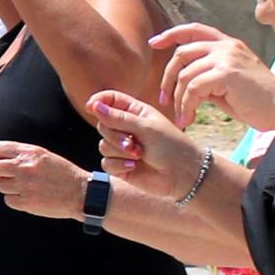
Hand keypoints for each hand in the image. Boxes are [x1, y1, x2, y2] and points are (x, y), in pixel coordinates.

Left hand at [0, 140, 92, 219]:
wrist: (81, 192)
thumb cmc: (62, 173)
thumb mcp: (43, 156)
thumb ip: (21, 155)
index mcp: (29, 152)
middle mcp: (25, 167)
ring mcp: (25, 185)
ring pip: (0, 186)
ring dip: (7, 187)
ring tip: (23, 187)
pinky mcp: (27, 202)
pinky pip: (8, 200)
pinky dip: (14, 200)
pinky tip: (27, 197)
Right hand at [84, 89, 205, 198]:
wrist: (182, 174)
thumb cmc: (171, 146)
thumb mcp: (145, 127)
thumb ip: (118, 118)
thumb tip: (93, 106)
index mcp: (135, 112)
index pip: (110, 100)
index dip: (98, 102)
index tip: (91, 106)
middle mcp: (127, 128)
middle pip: (103, 124)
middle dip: (114, 134)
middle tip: (132, 142)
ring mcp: (123, 148)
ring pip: (103, 145)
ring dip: (119, 151)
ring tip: (139, 155)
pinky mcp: (120, 166)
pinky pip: (106, 163)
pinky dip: (119, 165)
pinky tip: (134, 167)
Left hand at [150, 21, 274, 134]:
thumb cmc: (257, 100)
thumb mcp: (227, 82)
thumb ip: (207, 75)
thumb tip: (182, 82)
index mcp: (227, 44)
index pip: (193, 30)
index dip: (171, 34)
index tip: (153, 42)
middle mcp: (226, 46)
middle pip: (182, 53)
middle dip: (167, 77)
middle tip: (164, 98)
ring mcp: (226, 57)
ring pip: (185, 75)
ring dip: (178, 99)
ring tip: (182, 116)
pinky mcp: (226, 73)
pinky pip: (193, 89)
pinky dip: (186, 106)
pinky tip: (189, 117)